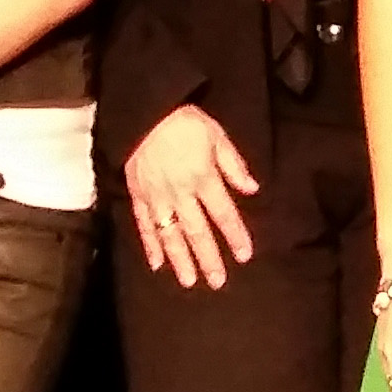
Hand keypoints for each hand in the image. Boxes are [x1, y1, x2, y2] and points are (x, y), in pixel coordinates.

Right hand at [123, 104, 259, 290]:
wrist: (144, 110)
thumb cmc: (185, 122)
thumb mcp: (217, 136)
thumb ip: (234, 166)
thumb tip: (253, 190)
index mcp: (203, 178)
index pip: (224, 214)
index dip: (235, 236)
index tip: (244, 256)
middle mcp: (180, 192)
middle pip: (197, 231)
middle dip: (208, 258)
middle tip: (218, 282)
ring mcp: (157, 197)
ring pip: (170, 234)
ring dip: (180, 260)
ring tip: (189, 281)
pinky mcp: (137, 195)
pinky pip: (144, 225)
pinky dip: (150, 246)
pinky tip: (157, 264)